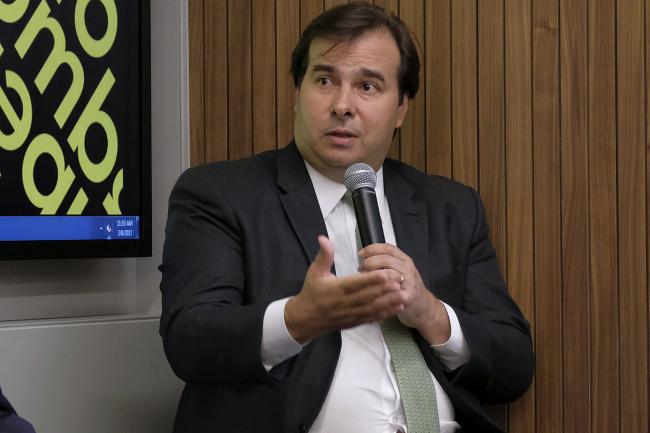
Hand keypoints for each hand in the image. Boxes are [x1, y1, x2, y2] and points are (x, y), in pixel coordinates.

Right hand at [284, 236, 405, 343]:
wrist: (306, 319)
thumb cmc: (312, 292)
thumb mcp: (315, 272)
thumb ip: (323, 255)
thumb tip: (323, 238)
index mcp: (336, 289)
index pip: (355, 284)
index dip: (370, 279)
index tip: (384, 273)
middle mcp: (345, 303)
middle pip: (367, 296)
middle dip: (385, 289)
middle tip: (400, 280)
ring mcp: (351, 314)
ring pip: (372, 308)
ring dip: (389, 302)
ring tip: (403, 294)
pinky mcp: (356, 322)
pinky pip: (372, 318)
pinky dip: (386, 313)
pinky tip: (398, 308)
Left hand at [358, 243, 450, 344]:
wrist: (424, 306)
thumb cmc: (408, 287)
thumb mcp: (401, 270)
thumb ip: (387, 261)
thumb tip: (366, 256)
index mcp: (405, 260)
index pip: (388, 248)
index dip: (372, 249)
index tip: (361, 253)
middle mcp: (407, 269)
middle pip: (386, 259)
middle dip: (369, 262)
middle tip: (361, 268)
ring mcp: (409, 282)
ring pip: (387, 273)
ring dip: (372, 275)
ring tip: (364, 279)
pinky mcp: (407, 296)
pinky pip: (390, 290)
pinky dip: (378, 289)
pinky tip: (370, 290)